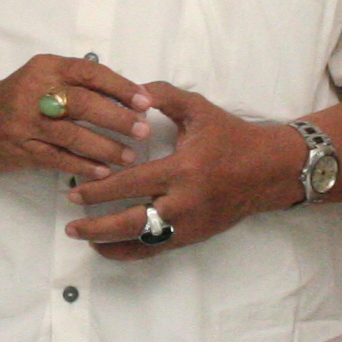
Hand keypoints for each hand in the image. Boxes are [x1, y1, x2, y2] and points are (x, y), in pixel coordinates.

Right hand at [0, 55, 150, 178]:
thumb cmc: (19, 97)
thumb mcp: (44, 78)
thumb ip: (79, 83)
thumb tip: (130, 96)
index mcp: (46, 67)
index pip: (90, 72)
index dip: (120, 87)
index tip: (145, 101)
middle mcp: (35, 91)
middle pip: (84, 104)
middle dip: (117, 119)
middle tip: (143, 131)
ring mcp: (26, 121)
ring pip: (73, 135)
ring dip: (105, 148)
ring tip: (129, 157)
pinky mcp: (22, 148)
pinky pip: (59, 159)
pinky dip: (83, 167)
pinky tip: (103, 173)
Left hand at [66, 81, 304, 257]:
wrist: (270, 169)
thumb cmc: (232, 136)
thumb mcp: (199, 109)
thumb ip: (164, 96)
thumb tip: (132, 89)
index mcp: (183, 169)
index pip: (132, 184)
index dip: (100, 191)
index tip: (74, 192)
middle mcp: (185, 202)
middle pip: (131, 222)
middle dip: (97, 225)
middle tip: (71, 223)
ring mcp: (190, 224)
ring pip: (142, 242)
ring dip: (109, 243)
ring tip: (84, 239)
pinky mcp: (195, 237)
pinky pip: (157, 250)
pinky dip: (131, 251)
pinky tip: (110, 248)